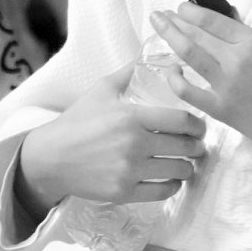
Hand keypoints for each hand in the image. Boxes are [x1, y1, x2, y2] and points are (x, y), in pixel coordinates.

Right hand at [17, 63, 206, 210]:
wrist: (51, 157)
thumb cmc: (78, 120)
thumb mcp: (102, 89)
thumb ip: (130, 72)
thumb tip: (159, 58)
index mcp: (132, 117)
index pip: (182, 121)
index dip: (198, 124)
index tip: (200, 126)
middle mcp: (134, 145)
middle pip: (186, 147)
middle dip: (197, 146)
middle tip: (197, 145)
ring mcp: (130, 171)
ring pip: (179, 171)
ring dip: (188, 167)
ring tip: (186, 162)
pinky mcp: (124, 192)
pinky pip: (163, 192)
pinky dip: (173, 186)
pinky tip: (172, 179)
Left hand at [150, 4, 251, 188]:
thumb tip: (231, 29)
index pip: (215, 21)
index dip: (194, 12)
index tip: (180, 8)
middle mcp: (238, 59)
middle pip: (198, 35)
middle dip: (175, 22)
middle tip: (159, 14)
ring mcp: (228, 85)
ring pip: (190, 55)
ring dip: (170, 39)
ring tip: (158, 29)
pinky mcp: (222, 109)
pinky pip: (189, 92)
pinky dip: (175, 80)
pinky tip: (170, 71)